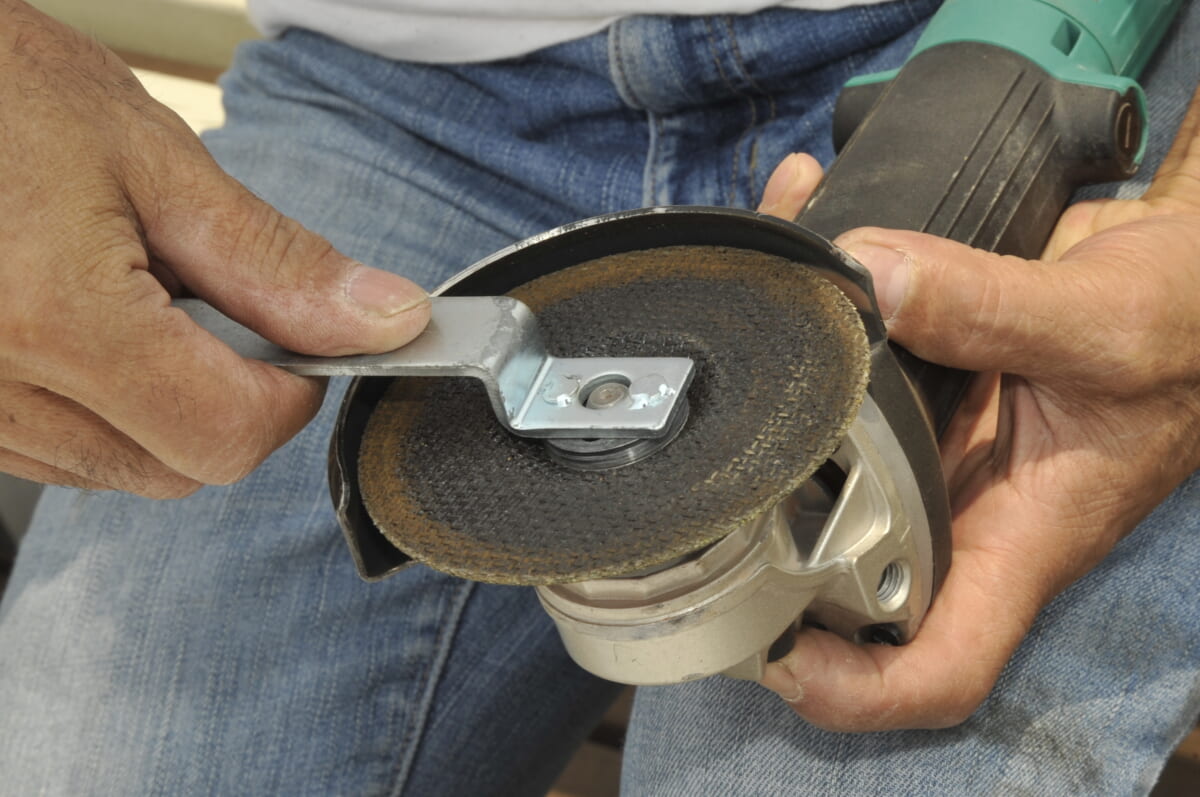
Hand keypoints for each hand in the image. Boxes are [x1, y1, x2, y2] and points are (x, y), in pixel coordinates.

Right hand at [0, 1, 428, 497]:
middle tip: (208, 305)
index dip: (288, 395)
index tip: (295, 344)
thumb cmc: (4, 93)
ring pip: (122, 469)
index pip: (228, 436)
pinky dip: (102, 408)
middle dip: (228, 403)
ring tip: (123, 297)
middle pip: (181, 468)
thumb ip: (277, 265)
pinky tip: (80, 325)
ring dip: (161, 406)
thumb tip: (385, 321)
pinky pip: (60, 454)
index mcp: (57, 321)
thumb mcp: (157, 163)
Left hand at [755, 87, 1199, 730]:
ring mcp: (940, 458)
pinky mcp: (927, 402)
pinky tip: (791, 251)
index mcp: (1022, 535)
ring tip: (721, 381)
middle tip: (700, 507)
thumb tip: (872, 283)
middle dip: (773, 564)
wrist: (1187, 284)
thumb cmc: (1181, 324)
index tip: (779, 657)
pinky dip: (813, 335)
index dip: (860, 688)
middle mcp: (968, 511)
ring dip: (773, 439)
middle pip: (853, 584)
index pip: (942, 662)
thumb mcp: (1102, 323)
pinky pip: (852, 389)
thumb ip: (991, 307)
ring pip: (834, 481)